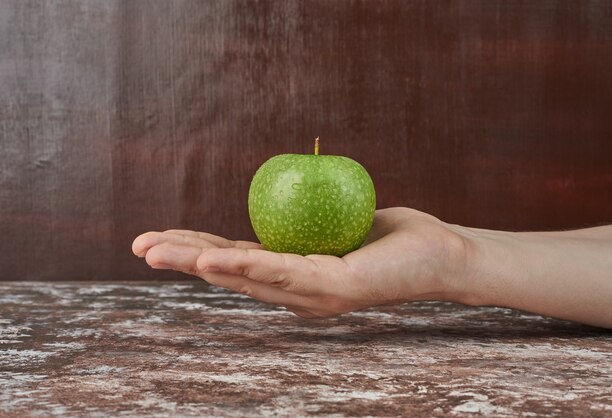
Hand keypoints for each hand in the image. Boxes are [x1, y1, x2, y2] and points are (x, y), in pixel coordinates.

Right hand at [132, 207, 468, 317]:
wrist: (442, 254)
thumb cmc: (392, 237)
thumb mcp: (334, 224)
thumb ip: (304, 220)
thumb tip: (286, 192)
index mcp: (293, 275)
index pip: (237, 261)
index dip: (196, 249)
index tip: (159, 238)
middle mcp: (297, 291)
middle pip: (230, 273)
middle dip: (182, 259)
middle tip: (138, 246)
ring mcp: (313, 295)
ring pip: (246, 277)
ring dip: (199, 263)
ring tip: (156, 252)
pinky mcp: (335, 289)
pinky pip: (283, 273)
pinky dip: (243, 266)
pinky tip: (211, 259)